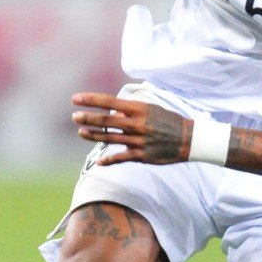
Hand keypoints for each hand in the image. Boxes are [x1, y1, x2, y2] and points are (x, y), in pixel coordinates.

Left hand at [71, 92, 191, 165]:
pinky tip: (99, 162)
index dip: (90, 100)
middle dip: (87, 118)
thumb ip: (130, 110)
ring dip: (92, 135)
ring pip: (109, 138)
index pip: (109, 102)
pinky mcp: (141, 155)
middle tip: (74, 117)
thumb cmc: (167, 120)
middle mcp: (136, 123)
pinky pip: (121, 158)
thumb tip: (112, 112)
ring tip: (81, 132)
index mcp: (138, 109)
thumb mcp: (150, 108)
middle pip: (105, 120)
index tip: (75, 99)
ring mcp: (138, 140)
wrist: (188, 139)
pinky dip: (109, 160)